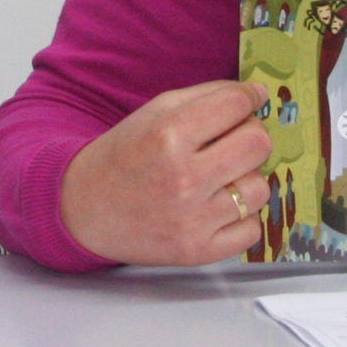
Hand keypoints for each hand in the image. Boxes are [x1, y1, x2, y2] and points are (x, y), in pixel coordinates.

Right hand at [58, 81, 271, 265]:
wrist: (86, 209)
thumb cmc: (125, 156)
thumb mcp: (154, 113)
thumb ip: (205, 96)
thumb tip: (255, 94)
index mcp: (169, 135)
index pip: (236, 105)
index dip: (249, 98)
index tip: (250, 101)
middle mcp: (183, 178)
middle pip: (258, 145)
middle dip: (252, 136)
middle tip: (235, 140)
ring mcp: (193, 219)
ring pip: (260, 189)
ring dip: (247, 180)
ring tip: (223, 179)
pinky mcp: (198, 252)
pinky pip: (252, 230)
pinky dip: (242, 218)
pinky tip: (219, 208)